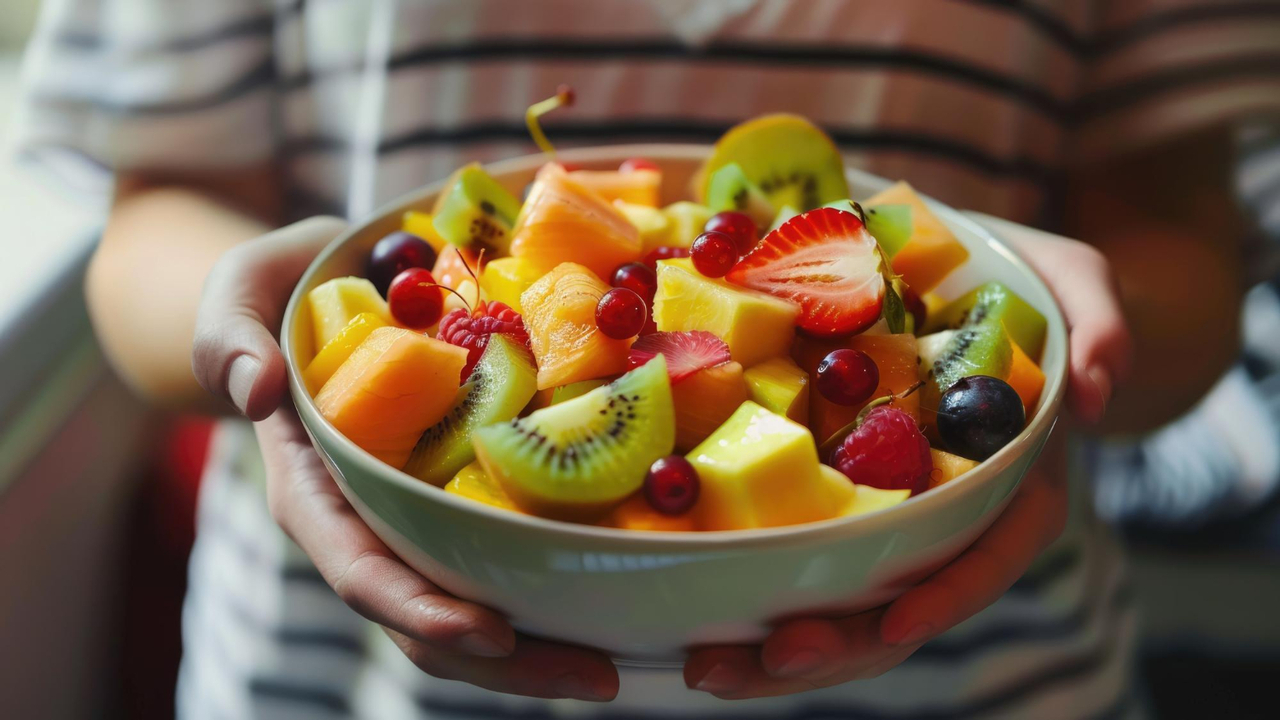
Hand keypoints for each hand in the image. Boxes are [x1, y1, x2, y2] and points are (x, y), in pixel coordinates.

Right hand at [192, 218, 619, 701]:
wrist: (323, 287)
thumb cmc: (278, 293)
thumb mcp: (240, 294)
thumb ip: (229, 337)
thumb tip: (255, 389)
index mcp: (314, 493)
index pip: (362, 570)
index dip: (421, 610)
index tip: (491, 633)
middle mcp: (370, 520)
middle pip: (429, 615)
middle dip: (507, 660)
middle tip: (598, 676)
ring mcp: (419, 513)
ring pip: (474, 600)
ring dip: (542, 643)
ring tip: (619, 661)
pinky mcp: (464, 492)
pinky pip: (506, 548)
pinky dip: (556, 579)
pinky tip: (620, 589)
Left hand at [684, 218, 1131, 698]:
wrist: (930, 265)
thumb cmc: (1010, 274)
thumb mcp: (1068, 276)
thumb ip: (1097, 321)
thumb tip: (1095, 394)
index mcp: (1009, 474)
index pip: (996, 546)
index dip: (954, 590)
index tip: (898, 620)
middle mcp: (947, 509)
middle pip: (907, 601)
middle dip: (845, 643)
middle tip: (768, 656)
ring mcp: (886, 512)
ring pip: (847, 602)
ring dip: (781, 648)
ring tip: (707, 667)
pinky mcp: (828, 497)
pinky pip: (798, 559)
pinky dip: (752, 596)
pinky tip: (694, 626)